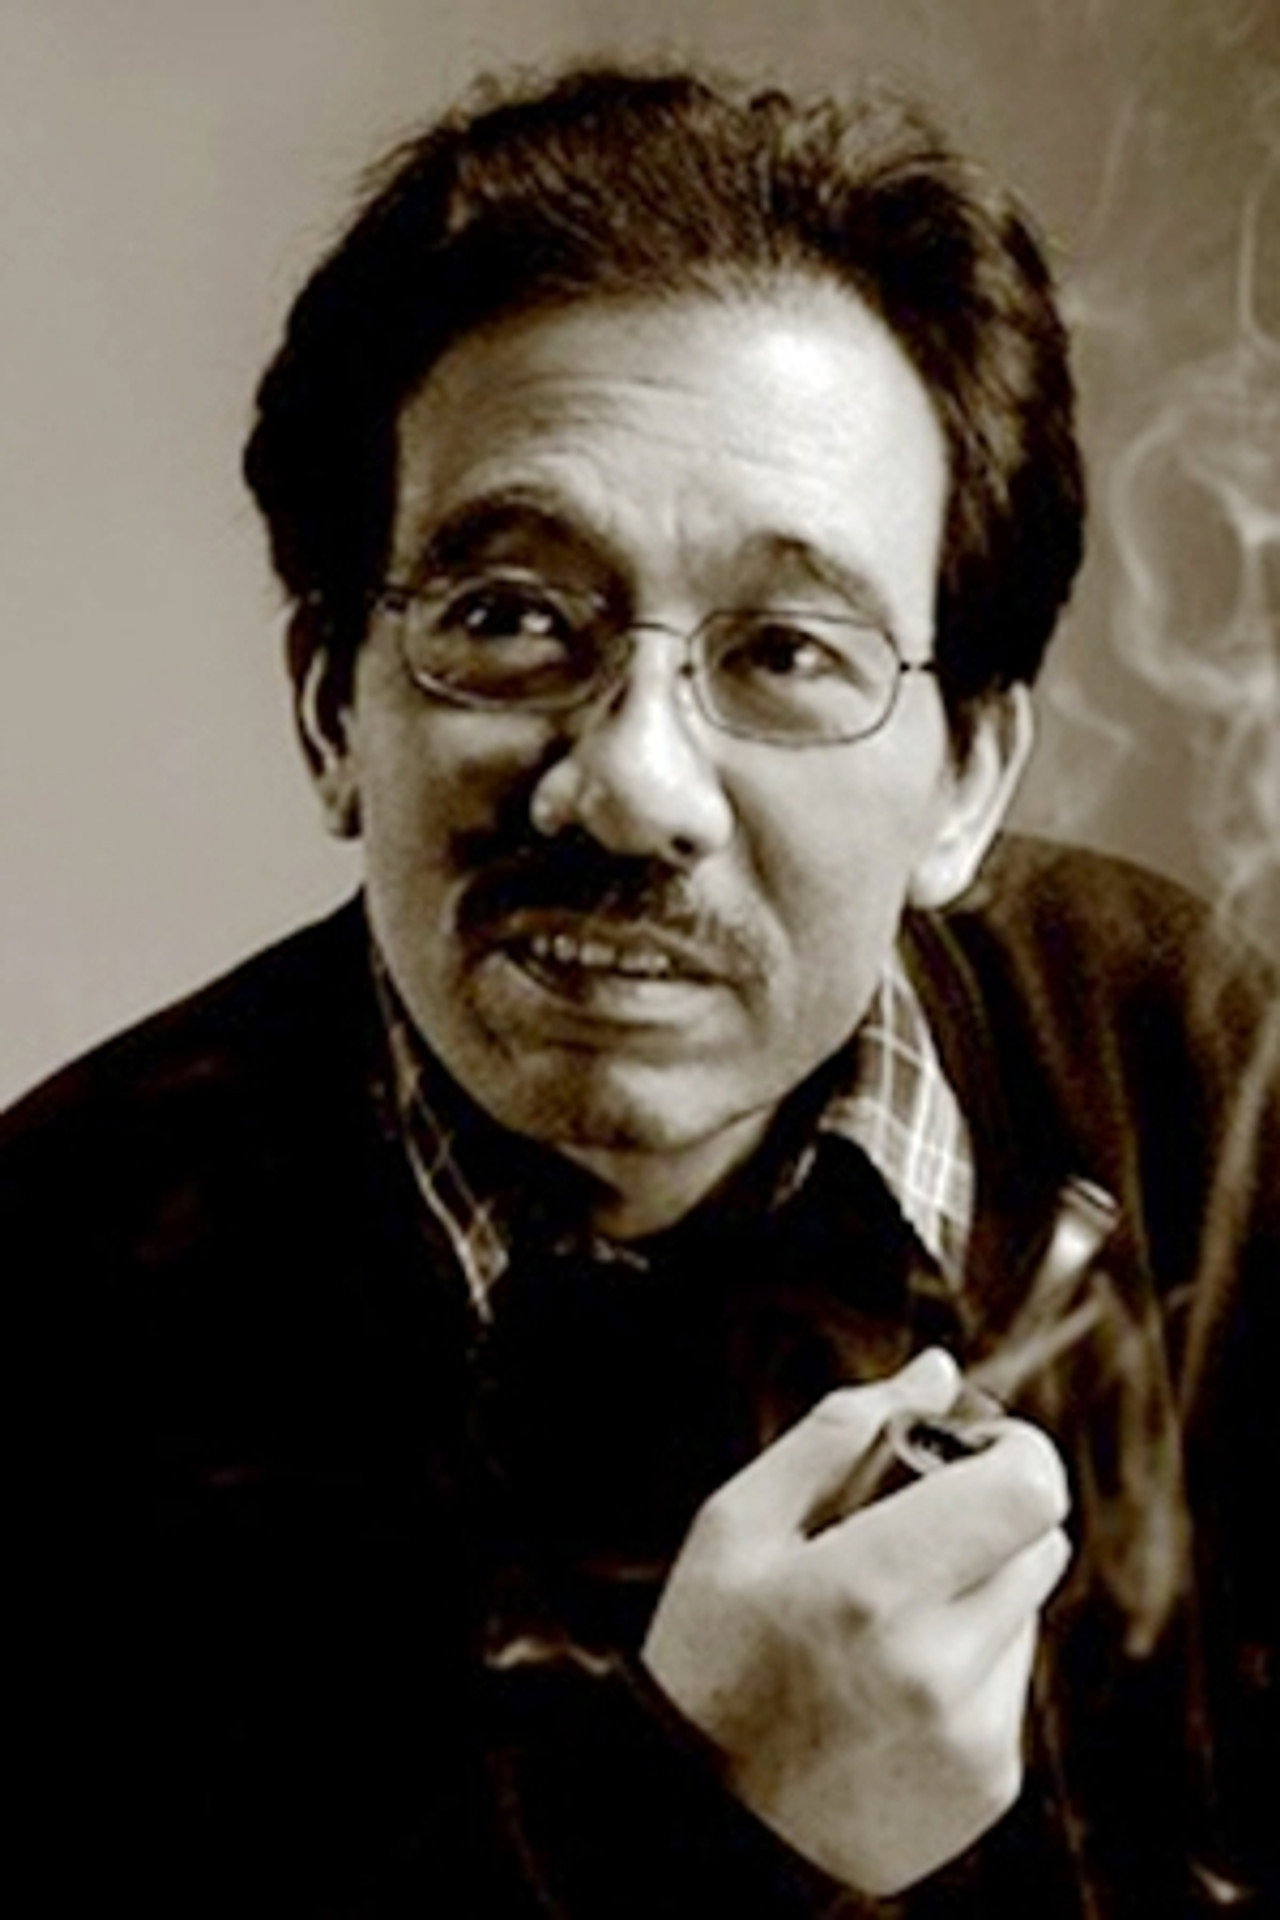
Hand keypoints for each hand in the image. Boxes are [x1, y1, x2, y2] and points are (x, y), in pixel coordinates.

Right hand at [641, 1349, 1070, 1895]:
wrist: (703, 1824)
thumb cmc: (711, 1653)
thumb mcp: (739, 1524)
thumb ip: (840, 1433)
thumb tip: (935, 1370)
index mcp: (870, 1588)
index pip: (1026, 1491)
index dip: (1016, 1450)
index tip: (976, 1445)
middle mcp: (937, 1667)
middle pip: (1039, 1543)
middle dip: (988, 1514)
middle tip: (912, 1527)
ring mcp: (971, 1733)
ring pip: (1027, 1610)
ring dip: (976, 1590)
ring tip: (884, 1619)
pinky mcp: (989, 1781)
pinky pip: (1009, 1682)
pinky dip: (966, 1662)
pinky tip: (889, 1685)